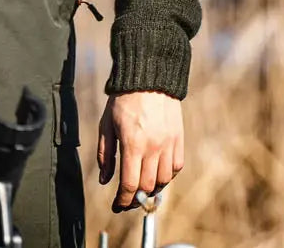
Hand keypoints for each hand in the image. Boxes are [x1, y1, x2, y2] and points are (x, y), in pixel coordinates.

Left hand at [97, 90, 184, 212]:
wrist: (149, 77)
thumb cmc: (123, 101)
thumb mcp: (106, 126)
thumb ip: (105, 155)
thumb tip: (105, 180)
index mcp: (132, 144)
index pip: (130, 185)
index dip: (122, 200)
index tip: (117, 206)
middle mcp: (153, 147)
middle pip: (147, 187)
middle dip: (136, 199)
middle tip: (128, 200)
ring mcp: (168, 144)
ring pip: (163, 180)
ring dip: (152, 189)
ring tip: (142, 188)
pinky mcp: (178, 139)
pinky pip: (176, 167)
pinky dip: (167, 176)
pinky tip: (157, 174)